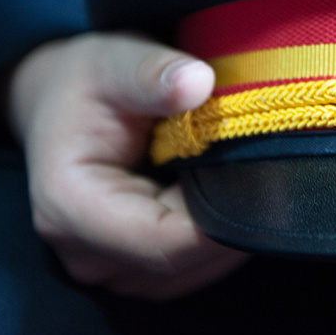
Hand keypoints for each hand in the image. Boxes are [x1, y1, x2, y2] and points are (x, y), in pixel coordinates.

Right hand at [8, 32, 249, 298]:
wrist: (66, 103)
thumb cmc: (91, 83)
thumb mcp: (115, 63)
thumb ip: (152, 74)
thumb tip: (197, 81)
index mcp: (69, 207)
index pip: (161, 241)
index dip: (222, 222)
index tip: (270, 183)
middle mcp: (85, 252)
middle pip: (182, 263)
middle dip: (232, 222)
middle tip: (270, 169)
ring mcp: (110, 268)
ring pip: (193, 271)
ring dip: (229, 231)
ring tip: (246, 175)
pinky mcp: (136, 268)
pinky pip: (192, 268)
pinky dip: (219, 238)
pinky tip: (230, 194)